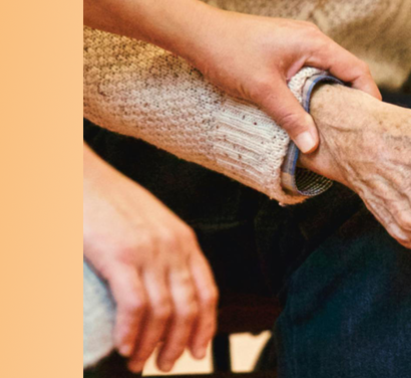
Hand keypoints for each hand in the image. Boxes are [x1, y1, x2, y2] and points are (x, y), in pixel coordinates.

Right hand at [83, 144, 217, 372]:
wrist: (80, 174)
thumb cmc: (107, 200)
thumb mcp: (149, 223)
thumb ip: (160, 250)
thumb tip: (155, 285)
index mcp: (185, 240)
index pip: (208, 292)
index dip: (205, 327)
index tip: (197, 350)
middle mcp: (174, 247)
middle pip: (189, 308)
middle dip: (179, 344)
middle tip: (166, 365)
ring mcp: (149, 252)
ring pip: (164, 312)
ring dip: (154, 345)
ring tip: (140, 363)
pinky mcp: (120, 256)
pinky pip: (135, 305)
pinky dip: (132, 332)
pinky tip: (125, 346)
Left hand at [178, 9, 380, 151]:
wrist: (196, 33)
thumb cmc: (228, 53)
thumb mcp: (263, 90)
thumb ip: (291, 117)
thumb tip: (313, 145)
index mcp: (313, 43)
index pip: (356, 70)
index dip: (369, 96)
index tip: (372, 122)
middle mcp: (311, 40)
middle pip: (345, 72)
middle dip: (353, 100)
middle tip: (356, 129)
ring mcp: (298, 44)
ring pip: (327, 73)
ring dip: (332, 97)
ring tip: (335, 125)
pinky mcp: (285, 50)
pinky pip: (311, 72)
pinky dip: (315, 91)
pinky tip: (309, 111)